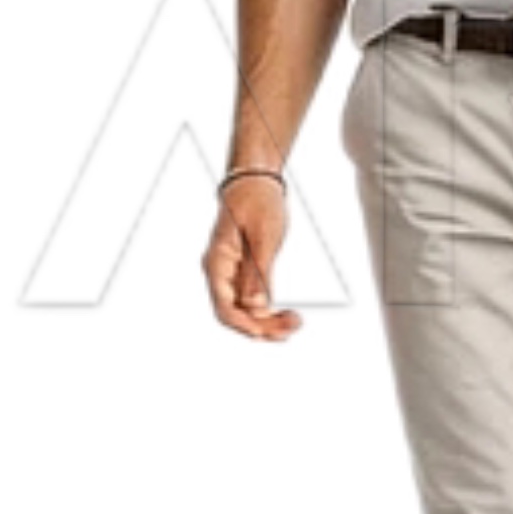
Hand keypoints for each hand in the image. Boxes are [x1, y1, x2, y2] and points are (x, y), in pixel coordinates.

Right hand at [201, 178, 301, 339]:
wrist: (257, 180)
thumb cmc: (258, 201)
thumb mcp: (263, 235)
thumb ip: (258, 272)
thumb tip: (255, 306)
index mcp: (217, 262)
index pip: (224, 307)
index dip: (245, 325)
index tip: (266, 334)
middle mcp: (220, 271)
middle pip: (234, 313)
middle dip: (261, 327)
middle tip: (291, 330)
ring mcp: (231, 272)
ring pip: (245, 309)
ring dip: (268, 321)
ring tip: (295, 323)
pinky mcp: (244, 271)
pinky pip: (253, 297)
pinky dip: (269, 308)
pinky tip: (287, 313)